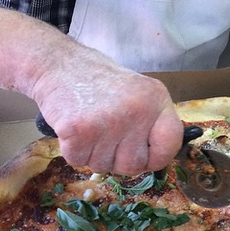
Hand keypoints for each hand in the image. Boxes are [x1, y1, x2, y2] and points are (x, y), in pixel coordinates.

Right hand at [31, 50, 183, 176]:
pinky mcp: (80, 132)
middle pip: (135, 165)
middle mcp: (137, 111)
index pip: (170, 144)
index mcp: (156, 99)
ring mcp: (109, 122)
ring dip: (93, 154)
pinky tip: (74, 127)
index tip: (146, 156)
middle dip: (118, 159)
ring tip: (90, 126)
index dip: (157, 158)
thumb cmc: (98, 81)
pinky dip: (74, 150)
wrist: (58, 64)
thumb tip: (159, 158)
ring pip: (104, 167)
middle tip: (106, 136)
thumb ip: (151, 122)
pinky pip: (79, 162)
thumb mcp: (138, 92)